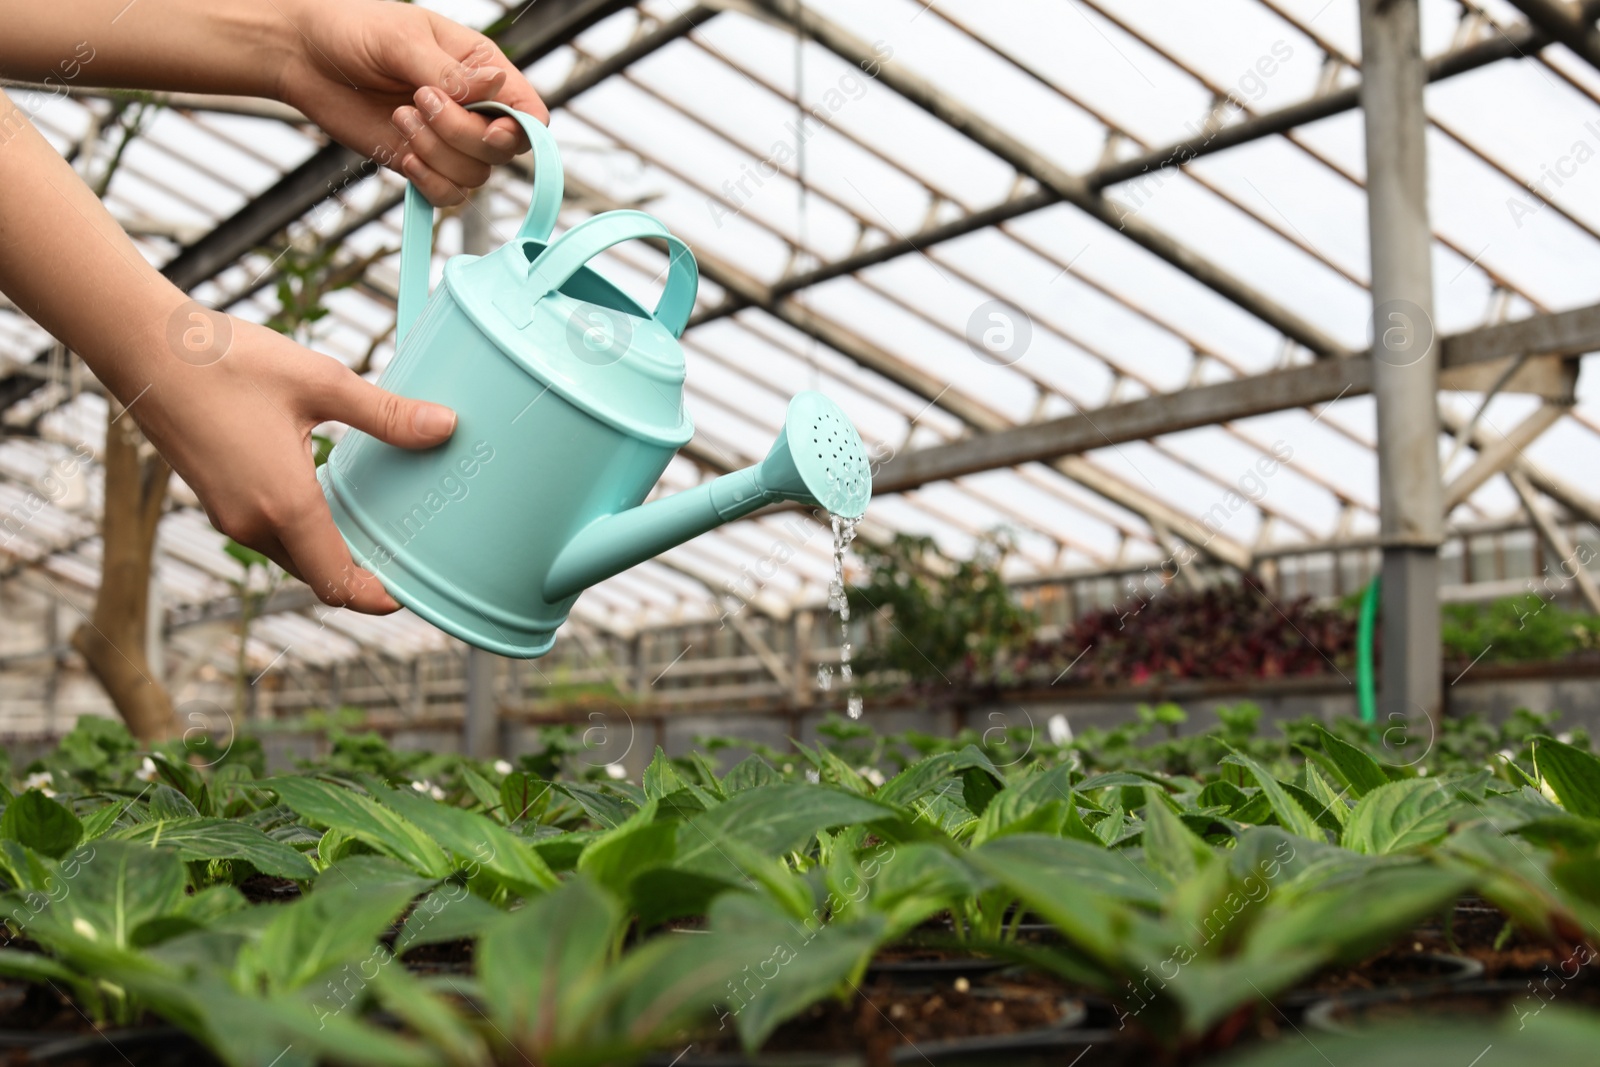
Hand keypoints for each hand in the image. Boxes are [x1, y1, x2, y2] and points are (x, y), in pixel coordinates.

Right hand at [139, 315, 456, 612]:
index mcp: (283, 505)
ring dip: (329, 553)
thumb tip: (446, 426)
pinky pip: (269, 533)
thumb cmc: (226, 360)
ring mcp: (228, 513)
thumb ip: (384, 414)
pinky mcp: (216, 497)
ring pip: (292, 555)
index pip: (336, 583)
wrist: (143, 345)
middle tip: (405, 555)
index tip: (409, 594)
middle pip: (316, 575)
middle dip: (359, 576)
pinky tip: (329, 498)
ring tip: (376, 529)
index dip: (375, 598)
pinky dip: (303, 531)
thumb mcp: (320, 382)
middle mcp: (251, 523)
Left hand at [276, 0, 547, 204]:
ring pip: (474, 175)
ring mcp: (448, 140)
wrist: (302, 54)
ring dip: (436, 154)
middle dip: (460, 135)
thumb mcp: (403, 40)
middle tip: (417, 102)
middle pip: (501, 150)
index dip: (519, 131)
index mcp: (480, 68)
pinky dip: (428, 183)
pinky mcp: (422, 163)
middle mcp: (473, 108)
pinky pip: (447, 195)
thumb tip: (496, 86)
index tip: (490, 129)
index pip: (529, 113)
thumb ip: (450, 73)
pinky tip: (403, 154)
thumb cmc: (352, 29)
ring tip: (399, 118)